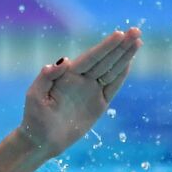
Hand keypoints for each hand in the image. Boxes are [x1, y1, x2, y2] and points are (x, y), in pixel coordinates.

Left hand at [17, 28, 141, 156]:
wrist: (41, 140)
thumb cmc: (34, 118)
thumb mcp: (35, 95)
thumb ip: (46, 77)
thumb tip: (65, 61)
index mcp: (68, 75)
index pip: (91, 57)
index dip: (106, 46)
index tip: (120, 34)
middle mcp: (81, 79)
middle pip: (105, 59)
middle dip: (121, 46)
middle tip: (136, 31)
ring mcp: (91, 91)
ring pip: (112, 70)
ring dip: (125, 56)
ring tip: (138, 41)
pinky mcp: (98, 105)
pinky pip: (113, 87)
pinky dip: (121, 75)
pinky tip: (129, 63)